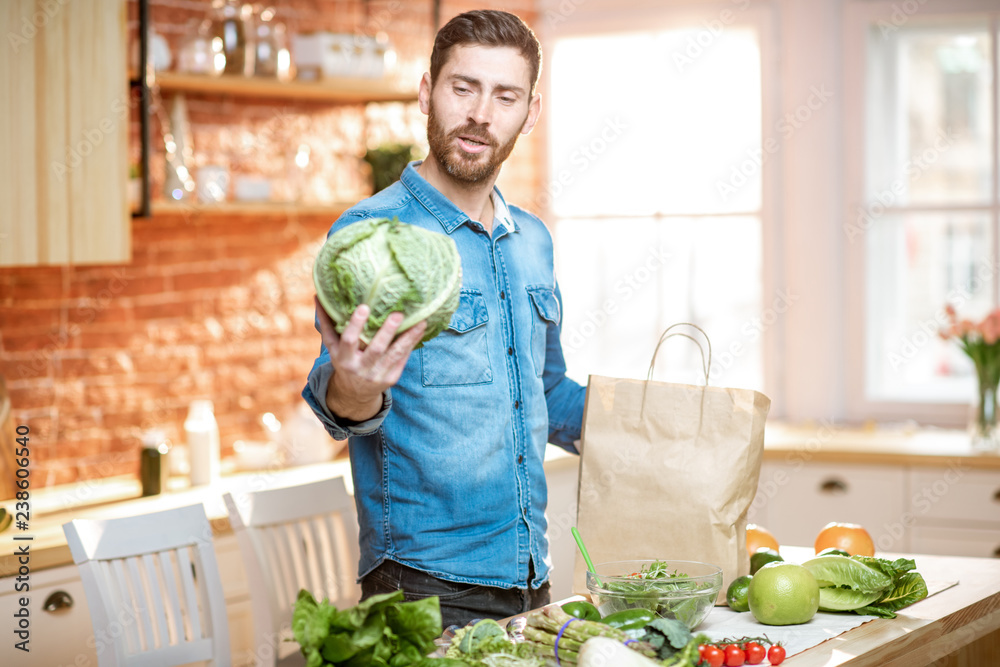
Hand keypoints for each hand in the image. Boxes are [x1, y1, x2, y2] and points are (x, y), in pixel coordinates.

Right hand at [315, 296, 426, 421]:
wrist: (355, 393)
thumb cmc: (344, 360)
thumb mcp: (333, 347)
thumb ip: (327, 323)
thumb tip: (318, 296)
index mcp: (344, 358)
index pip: (349, 340)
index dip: (356, 324)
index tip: (364, 307)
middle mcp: (361, 368)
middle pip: (376, 349)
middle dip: (387, 331)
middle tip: (398, 314)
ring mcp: (377, 375)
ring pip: (395, 354)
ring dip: (409, 337)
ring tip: (421, 321)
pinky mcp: (391, 378)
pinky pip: (403, 359)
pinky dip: (411, 344)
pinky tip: (420, 330)